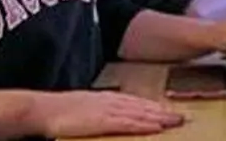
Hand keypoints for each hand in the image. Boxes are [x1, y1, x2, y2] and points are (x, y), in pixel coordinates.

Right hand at [27, 90, 184, 137]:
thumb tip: (108, 120)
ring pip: (141, 113)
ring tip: (177, 121)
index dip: (154, 107)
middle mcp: (110, 101)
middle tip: (183, 117)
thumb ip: (98, 113)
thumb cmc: (58, 112)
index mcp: (105, 98)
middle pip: (143, 106)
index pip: (136, 102)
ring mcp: (107, 110)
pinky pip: (129, 122)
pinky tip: (157, 126)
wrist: (42, 110)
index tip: (169, 112)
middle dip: (164, 111)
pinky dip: (145, 124)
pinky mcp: (103, 120)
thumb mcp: (83, 110)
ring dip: (160, 117)